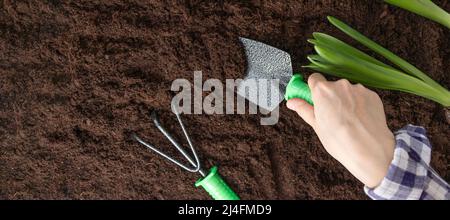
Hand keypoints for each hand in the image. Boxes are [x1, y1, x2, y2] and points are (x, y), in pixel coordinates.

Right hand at [287, 73, 394, 187]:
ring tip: (348, 120)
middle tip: (331, 115)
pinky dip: (359, 104)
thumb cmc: (340, 140)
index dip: (313, 89)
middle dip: (330, 97)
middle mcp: (341, 85)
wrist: (369, 149)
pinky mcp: (372, 95)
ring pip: (347, 91)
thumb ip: (304, 109)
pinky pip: (361, 96)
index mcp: (323, 91)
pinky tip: (359, 120)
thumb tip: (292, 102)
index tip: (313, 99)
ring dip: (346, 100)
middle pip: (331, 86)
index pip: (314, 78)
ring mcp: (358, 89)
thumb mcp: (316, 126)